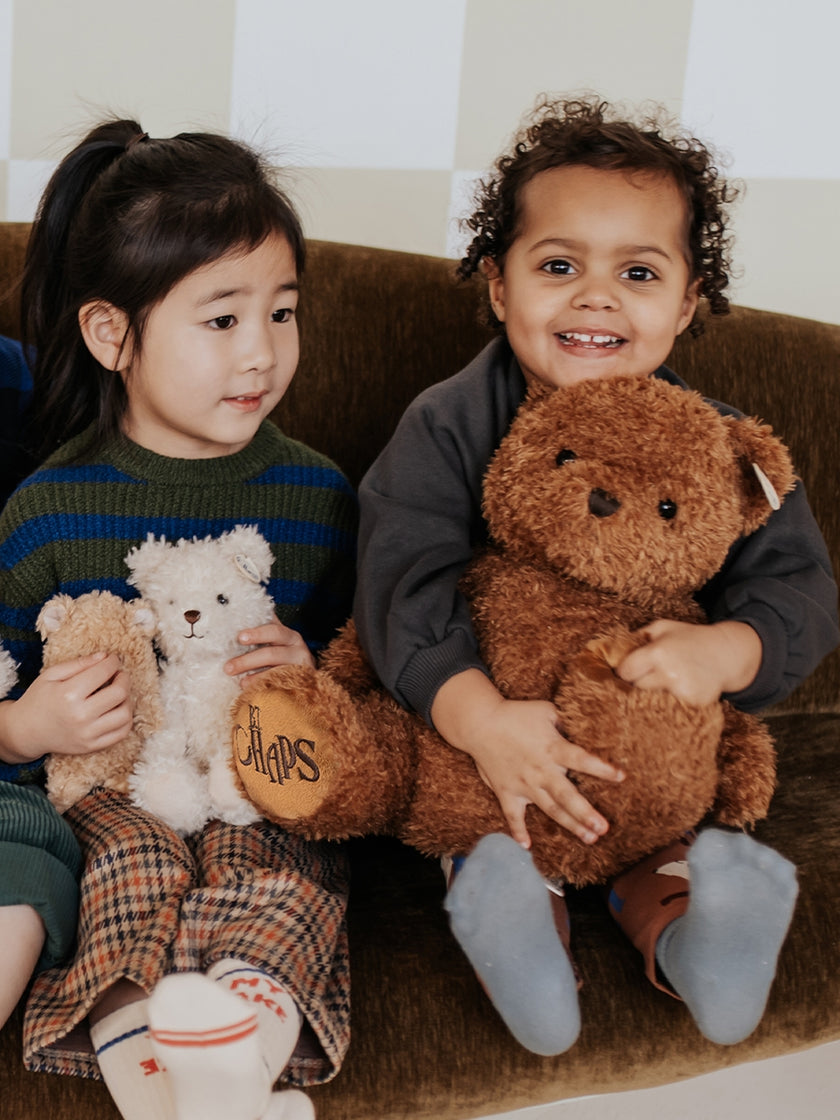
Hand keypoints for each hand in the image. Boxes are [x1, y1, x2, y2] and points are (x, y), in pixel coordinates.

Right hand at [0, 653, 132, 763]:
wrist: (25, 732)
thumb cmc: (38, 699)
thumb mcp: (51, 675)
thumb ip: (79, 663)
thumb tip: (105, 656)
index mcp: (68, 694)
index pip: (103, 672)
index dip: (113, 662)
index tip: (112, 659)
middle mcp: (80, 715)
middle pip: (119, 693)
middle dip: (124, 679)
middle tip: (118, 675)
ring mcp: (87, 734)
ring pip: (125, 715)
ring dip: (127, 700)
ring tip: (118, 693)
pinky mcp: (91, 746)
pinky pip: (121, 733)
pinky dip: (126, 719)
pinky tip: (117, 709)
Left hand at [224, 621, 314, 682]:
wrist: (306, 675)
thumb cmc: (283, 655)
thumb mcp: (276, 642)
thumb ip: (262, 632)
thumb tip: (235, 622)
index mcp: (289, 636)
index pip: (273, 631)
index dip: (257, 633)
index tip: (240, 637)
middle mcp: (297, 650)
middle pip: (272, 654)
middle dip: (248, 661)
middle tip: (228, 667)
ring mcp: (299, 668)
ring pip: (275, 673)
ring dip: (255, 677)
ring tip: (240, 682)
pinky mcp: (300, 684)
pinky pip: (279, 686)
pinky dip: (264, 687)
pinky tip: (251, 690)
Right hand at [431, 669, 624, 848]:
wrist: (480, 723)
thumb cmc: (515, 713)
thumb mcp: (545, 710)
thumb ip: (566, 720)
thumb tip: (587, 725)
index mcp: (552, 748)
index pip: (582, 759)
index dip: (602, 768)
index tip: (621, 777)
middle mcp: (541, 770)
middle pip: (567, 796)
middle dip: (586, 813)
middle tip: (603, 829)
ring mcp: (523, 784)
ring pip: (550, 809)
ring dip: (570, 825)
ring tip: (590, 839)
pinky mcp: (507, 792)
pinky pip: (513, 816)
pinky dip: (518, 832)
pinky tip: (527, 846)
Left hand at [617, 619, 762, 706]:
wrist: (727, 653)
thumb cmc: (691, 638)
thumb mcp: (663, 627)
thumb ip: (638, 636)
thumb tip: (612, 648)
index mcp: (658, 653)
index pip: (626, 672)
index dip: (624, 672)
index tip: (627, 672)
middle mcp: (669, 674)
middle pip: (637, 689)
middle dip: (637, 684)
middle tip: (645, 678)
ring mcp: (683, 691)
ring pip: (652, 700)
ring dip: (653, 695)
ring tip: (663, 683)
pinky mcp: (695, 704)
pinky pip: (672, 707)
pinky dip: (672, 701)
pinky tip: (680, 690)